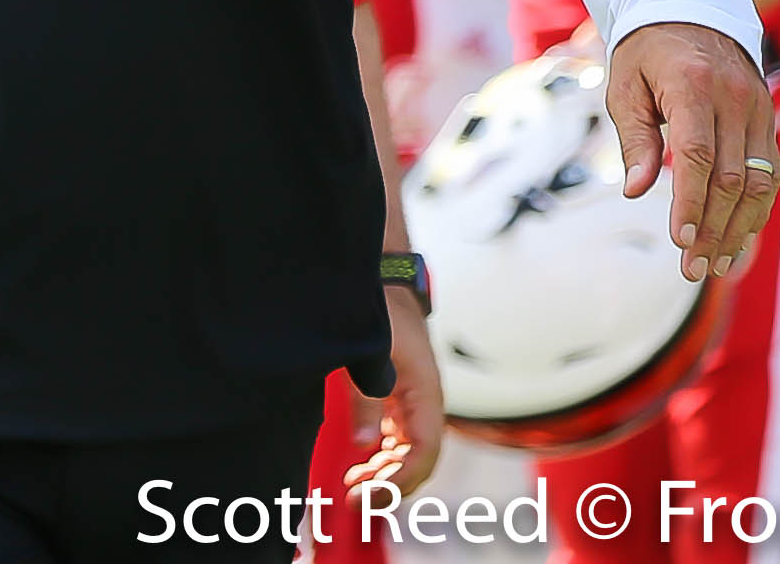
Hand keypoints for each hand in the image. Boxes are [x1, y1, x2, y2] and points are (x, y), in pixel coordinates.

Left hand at [345, 287, 443, 499]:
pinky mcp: (401, 398)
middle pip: (420, 459)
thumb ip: (367, 394)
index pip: (425, 450)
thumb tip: (363, 444)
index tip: (368, 494)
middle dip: (391, 485)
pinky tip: (361, 467)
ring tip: (353, 488)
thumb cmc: (379, 309)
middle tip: (354, 501)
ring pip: (410, 453)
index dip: (400, 479)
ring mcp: (415, 401)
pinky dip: (383, 458)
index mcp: (426, 390)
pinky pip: (399, 440)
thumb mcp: (371, 349)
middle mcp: (426, 401)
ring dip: (387, 475)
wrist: (384, 279)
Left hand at [605, 22, 778, 282]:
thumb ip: (633, 139)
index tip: (680, 241)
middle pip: (731, 177)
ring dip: (739, 229)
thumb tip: (637, 192)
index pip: (697, 154)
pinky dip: (756, 210)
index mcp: (692, 84)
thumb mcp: (625, 85)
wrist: (690, 7)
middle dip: (713, 229)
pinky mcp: (767, 117)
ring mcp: (757, 107)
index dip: (691, 202)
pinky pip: (769, 173)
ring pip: (758, 182)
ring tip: (717, 267)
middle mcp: (734, 97)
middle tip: (692, 269)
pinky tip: (738, 241)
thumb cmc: (646, 51)